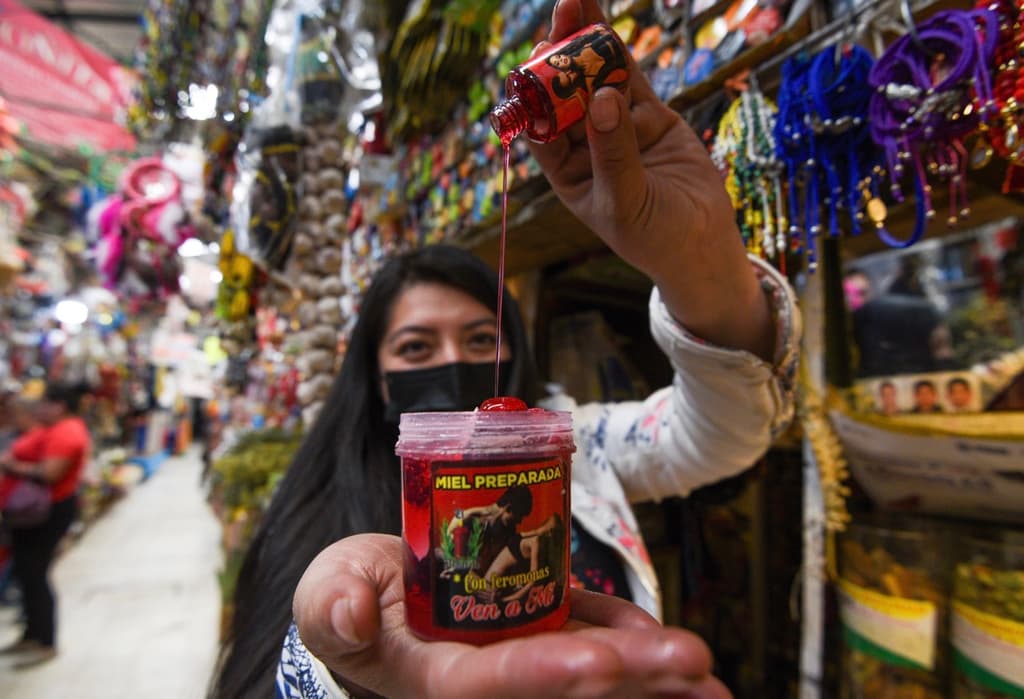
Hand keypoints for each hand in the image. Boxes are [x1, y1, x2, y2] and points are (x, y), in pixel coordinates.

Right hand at [293, 534, 731, 698]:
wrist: (377, 593)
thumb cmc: (352, 593)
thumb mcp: (329, 590)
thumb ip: (334, 603)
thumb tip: (352, 614)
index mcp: (436, 678)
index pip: (495, 683)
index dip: (546, 673)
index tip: (601, 662)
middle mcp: (487, 681)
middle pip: (563, 690)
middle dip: (631, 683)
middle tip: (694, 670)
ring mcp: (518, 662)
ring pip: (588, 676)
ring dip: (650, 677)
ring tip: (708, 675)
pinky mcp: (535, 636)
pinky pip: (586, 641)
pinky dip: (625, 639)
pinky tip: (658, 637)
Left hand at [529, 0, 773, 360]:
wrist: (704, 245)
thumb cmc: (655, 238)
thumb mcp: (626, 201)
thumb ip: (614, 152)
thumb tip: (601, 96)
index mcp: (567, 172)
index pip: (542, 126)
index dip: (535, 93)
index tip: (535, 60)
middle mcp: (586, 145)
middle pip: (567, 94)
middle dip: (561, 55)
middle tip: (559, 13)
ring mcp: (618, 127)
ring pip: (599, 78)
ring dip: (588, 42)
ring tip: (578, 0)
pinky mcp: (651, 116)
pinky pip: (632, 78)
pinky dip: (620, 52)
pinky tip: (604, 23)